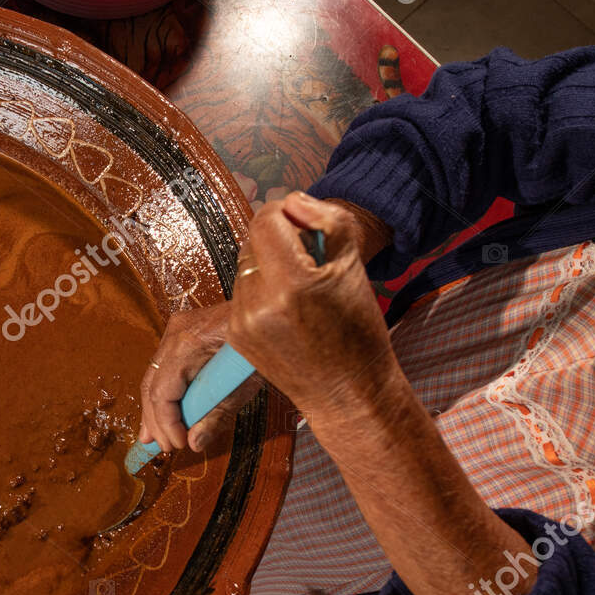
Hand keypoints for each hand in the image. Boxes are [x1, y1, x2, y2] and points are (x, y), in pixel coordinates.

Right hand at [137, 302, 262, 452]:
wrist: (271, 309)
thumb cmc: (262, 344)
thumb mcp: (245, 384)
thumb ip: (217, 415)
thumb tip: (194, 443)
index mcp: (188, 345)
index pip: (163, 392)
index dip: (166, 423)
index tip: (177, 445)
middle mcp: (175, 334)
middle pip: (152, 385)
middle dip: (154, 420)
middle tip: (160, 447)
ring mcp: (175, 330)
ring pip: (154, 376)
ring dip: (154, 408)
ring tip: (153, 437)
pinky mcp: (181, 331)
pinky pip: (165, 366)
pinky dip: (164, 391)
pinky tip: (160, 412)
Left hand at [228, 192, 397, 419]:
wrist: (348, 392)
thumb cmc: (358, 331)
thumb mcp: (354, 265)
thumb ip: (327, 220)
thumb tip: (293, 202)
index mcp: (291, 284)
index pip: (266, 220)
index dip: (287, 212)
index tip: (306, 225)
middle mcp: (258, 303)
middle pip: (253, 240)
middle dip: (279, 240)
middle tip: (310, 260)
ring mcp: (242, 322)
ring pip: (246, 265)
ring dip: (269, 264)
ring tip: (300, 289)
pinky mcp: (235, 335)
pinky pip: (242, 292)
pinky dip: (262, 290)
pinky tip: (287, 309)